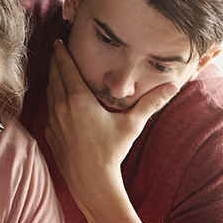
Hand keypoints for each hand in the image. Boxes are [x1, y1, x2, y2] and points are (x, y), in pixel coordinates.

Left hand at [45, 40, 177, 200]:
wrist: (92, 182)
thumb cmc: (112, 152)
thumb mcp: (133, 124)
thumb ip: (151, 103)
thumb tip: (174, 87)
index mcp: (79, 100)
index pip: (66, 68)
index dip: (61, 53)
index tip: (58, 41)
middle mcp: (62, 108)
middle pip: (54, 78)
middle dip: (55, 63)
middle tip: (56, 51)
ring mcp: (54, 122)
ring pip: (50, 94)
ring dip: (52, 81)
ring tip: (57, 73)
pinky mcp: (51, 135)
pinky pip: (49, 111)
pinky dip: (52, 101)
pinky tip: (57, 102)